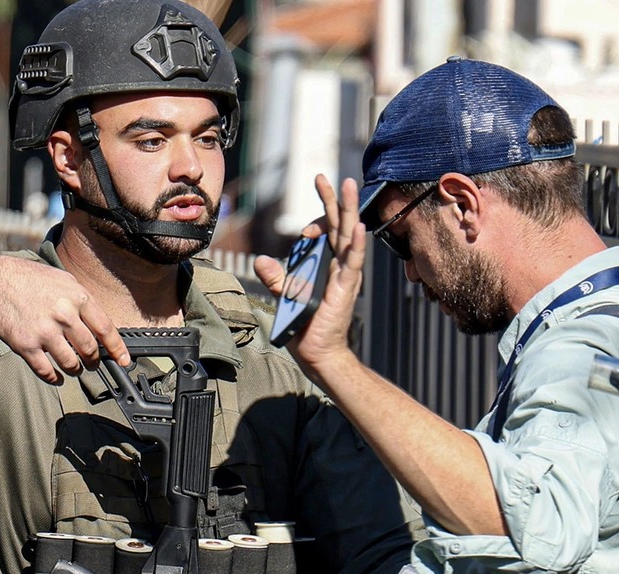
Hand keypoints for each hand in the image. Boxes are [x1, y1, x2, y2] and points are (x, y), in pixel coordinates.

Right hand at [0, 255, 129, 381]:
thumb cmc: (32, 279)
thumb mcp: (65, 280)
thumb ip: (84, 301)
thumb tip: (102, 324)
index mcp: (78, 297)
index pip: (106, 329)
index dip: (117, 348)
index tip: (123, 361)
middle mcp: (64, 314)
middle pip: (89, 350)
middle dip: (94, 361)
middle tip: (92, 364)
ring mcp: (45, 331)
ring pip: (71, 364)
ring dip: (75, 370)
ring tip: (74, 369)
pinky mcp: (26, 344)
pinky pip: (46, 371)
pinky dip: (54, 378)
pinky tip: (56, 377)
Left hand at [255, 174, 366, 373]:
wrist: (318, 353)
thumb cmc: (306, 327)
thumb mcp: (286, 296)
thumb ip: (277, 277)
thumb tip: (261, 260)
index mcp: (328, 266)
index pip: (328, 231)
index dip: (321, 214)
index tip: (311, 208)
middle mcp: (340, 267)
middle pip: (339, 225)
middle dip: (335, 199)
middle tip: (328, 176)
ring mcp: (346, 276)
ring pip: (349, 236)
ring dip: (348, 210)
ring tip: (349, 186)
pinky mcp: (346, 288)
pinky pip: (352, 262)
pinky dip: (355, 244)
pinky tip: (357, 226)